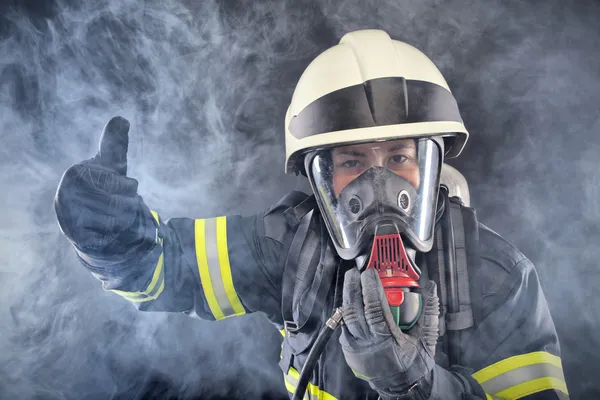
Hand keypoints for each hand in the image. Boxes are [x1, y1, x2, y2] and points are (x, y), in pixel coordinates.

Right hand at [54, 117, 143, 255]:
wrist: (89, 224)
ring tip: (116, 217)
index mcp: (76, 174)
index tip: (125, 188)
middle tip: (122, 205)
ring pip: (117, 221)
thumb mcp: (111, 166)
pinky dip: (116, 234)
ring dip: (124, 220)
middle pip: (119, 203)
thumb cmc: (102, 189)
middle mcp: (67, 195)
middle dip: (128, 205)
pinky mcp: (76, 238)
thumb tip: (121, 119)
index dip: (129, 187)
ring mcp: (69, 218)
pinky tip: (109, 230)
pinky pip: (109, 236)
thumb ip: (115, 145)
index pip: (117, 183)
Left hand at [339, 268, 439, 398]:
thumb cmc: (415, 363)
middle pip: (354, 310)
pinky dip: (348, 310)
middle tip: (356, 272)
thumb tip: (431, 286)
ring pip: (346, 317)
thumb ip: (429, 309)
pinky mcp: (349, 350)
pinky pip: (345, 325)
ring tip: (351, 281)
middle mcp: (369, 345)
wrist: (403, 387)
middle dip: (353, 287)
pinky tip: (352, 299)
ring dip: (347, 296)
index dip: (370, 288)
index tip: (371, 273)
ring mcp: (356, 348)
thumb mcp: (427, 337)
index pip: (375, 309)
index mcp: (388, 341)